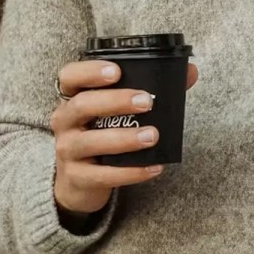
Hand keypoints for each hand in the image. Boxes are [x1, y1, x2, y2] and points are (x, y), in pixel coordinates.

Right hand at [52, 59, 199, 216]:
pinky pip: (103, 175)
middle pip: (82, 105)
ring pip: (91, 142)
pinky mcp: (77, 178)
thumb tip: (189, 71)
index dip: (89, 71)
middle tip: (147, 102)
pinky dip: (131, 172)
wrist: (79, 182)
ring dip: (124, 138)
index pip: (69, 77)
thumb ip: (150, 90)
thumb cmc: (101, 135)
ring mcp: (68, 150)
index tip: (117, 71)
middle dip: (115, 101)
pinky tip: (154, 167)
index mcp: (72, 98)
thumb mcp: (115, 113)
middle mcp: (64, 121)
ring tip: (152, 136)